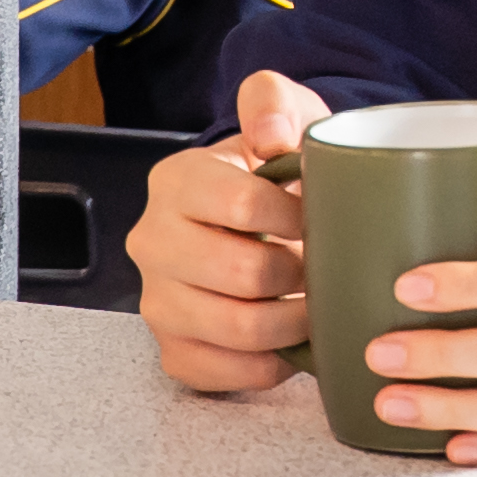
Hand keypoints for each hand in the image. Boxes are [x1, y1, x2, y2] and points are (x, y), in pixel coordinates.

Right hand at [129, 66, 327, 393]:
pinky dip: (271, 363)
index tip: (319, 216)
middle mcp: (152, 242)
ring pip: (238, 328)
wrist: (260, 224)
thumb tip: (273, 137)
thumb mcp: (281, 118)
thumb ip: (274, 104)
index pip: (243, 205)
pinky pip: (227, 373)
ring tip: (318, 303)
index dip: (296, 217)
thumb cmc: (277, 173)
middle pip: (242, 273)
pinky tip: (289, 339)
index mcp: (176, 181)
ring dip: (293, 321)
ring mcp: (157, 303)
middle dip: (300, 273)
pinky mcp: (173, 351)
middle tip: (323, 265)